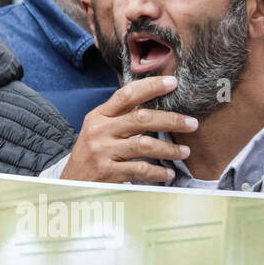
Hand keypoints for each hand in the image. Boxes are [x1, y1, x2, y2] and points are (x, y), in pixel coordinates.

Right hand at [59, 77, 192, 183]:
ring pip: (144, 145)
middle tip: (191, 123)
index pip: (126, 95)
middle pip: (141, 119)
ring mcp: (103, 152)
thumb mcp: (99, 128)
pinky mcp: (108, 172)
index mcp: (99, 115)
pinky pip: (140, 170)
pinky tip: (168, 173)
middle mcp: (100, 131)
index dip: (151, 86)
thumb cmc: (91, 152)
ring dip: (169, 148)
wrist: (72, 181)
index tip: (172, 82)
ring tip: (185, 151)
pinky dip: (158, 172)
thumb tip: (154, 100)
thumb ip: (120, 116)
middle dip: (171, 120)